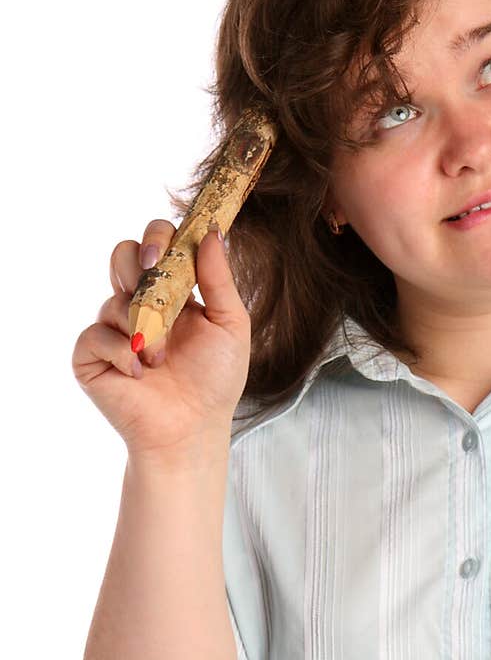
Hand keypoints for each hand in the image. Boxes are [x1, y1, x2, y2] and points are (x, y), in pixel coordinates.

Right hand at [72, 219, 251, 459]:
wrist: (192, 428)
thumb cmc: (215, 381)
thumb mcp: (230, 325)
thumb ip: (219, 279)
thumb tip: (211, 232)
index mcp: (173, 291)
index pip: (158, 244)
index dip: (158, 237)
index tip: (167, 251)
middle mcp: (139, 303)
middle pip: (124, 254)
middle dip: (140, 266)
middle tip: (154, 283)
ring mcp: (113, 328)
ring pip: (114, 298)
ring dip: (144, 329)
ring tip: (160, 360)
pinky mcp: (90, 355)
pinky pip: (96, 334)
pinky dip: (121, 352)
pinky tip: (138, 373)